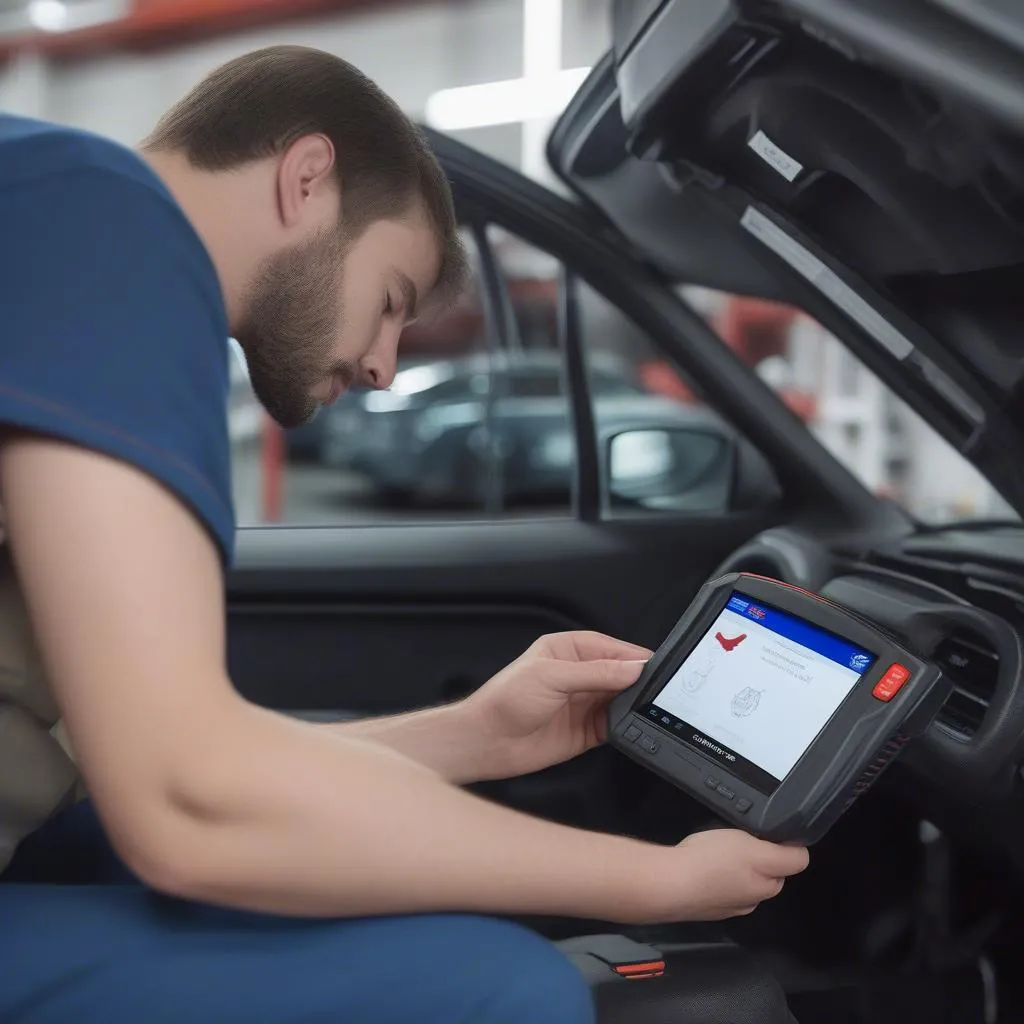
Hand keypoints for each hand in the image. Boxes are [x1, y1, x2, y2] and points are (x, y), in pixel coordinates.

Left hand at [463, 631, 651, 778]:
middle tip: (659, 689)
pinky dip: (626, 724)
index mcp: (567, 650)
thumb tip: (632, 669)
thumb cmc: (506, 700)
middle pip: (619, 674)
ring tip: (649, 707)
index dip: (633, 657)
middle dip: (638, 681)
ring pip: (620, 699)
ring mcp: (582, 703)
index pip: (610, 648)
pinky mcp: (585, 730)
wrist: (487, 742)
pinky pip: (614, 724)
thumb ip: (595, 672)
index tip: (656, 667)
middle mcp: (577, 675)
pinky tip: (633, 724)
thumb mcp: (552, 677)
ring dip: (633, 703)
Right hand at [633, 829, 809, 923]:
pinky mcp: (705, 904)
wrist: (668, 884)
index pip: (791, 862)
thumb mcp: (755, 849)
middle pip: (765, 871)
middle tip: (737, 836)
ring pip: (740, 877)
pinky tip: (700, 863)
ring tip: (714, 849)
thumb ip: (784, 854)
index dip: (781, 843)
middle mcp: (752, 901)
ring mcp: (727, 905)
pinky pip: (717, 883)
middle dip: (756, 854)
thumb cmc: (712, 861)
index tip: (764, 831)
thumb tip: (801, 852)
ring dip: (733, 864)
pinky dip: (713, 873)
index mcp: (767, 886)